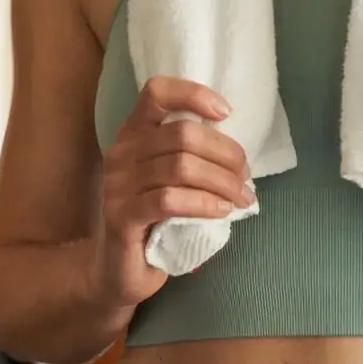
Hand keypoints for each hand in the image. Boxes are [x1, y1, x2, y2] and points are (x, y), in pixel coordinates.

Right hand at [92, 76, 254, 308]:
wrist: (120, 270)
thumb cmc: (155, 221)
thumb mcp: (171, 180)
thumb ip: (192, 157)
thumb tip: (238, 154)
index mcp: (133, 134)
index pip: (156, 93)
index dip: (193, 94)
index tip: (225, 114)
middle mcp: (121, 153)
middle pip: (182, 134)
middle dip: (225, 154)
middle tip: (244, 179)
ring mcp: (117, 185)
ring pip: (180, 167)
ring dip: (221, 182)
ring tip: (240, 198)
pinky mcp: (122, 217)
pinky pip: (168, 200)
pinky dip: (202, 203)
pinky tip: (220, 211)